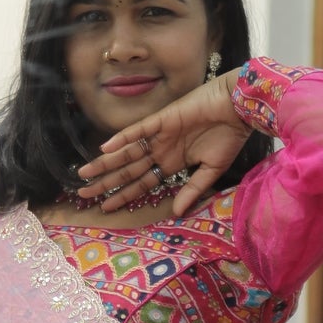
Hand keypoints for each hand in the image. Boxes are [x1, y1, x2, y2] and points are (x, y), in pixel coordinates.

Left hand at [76, 74, 249, 215]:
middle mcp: (161, 150)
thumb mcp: (211, 170)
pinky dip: (122, 138)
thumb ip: (192, 190)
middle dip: (106, 182)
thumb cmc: (230, 137)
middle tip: (83, 194)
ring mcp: (160, 135)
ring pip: (127, 152)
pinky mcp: (163, 119)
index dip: (124, 195)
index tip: (105, 207)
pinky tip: (105, 148)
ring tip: (85, 174)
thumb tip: (178, 213)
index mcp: (173, 163)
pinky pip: (138, 130)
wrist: (240, 109)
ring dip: (106, 163)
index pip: (142, 183)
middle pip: (128, 170)